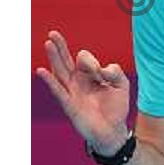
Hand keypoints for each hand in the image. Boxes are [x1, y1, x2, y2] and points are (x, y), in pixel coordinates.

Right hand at [36, 30, 129, 155]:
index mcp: (90, 75)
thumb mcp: (122, 85)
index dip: (93, 63)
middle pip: (66, 60)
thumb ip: (116, 72)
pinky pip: (57, 90)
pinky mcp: (69, 105)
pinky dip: (49, 80)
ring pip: (60, 71)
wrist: (112, 131)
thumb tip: (102, 70)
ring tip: (48, 43)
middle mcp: (78, 81)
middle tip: (53, 33)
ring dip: (54, 57)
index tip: (103, 75)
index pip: (85, 59)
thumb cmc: (116, 108)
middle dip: (60, 46)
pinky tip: (41, 70)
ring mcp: (72, 92)